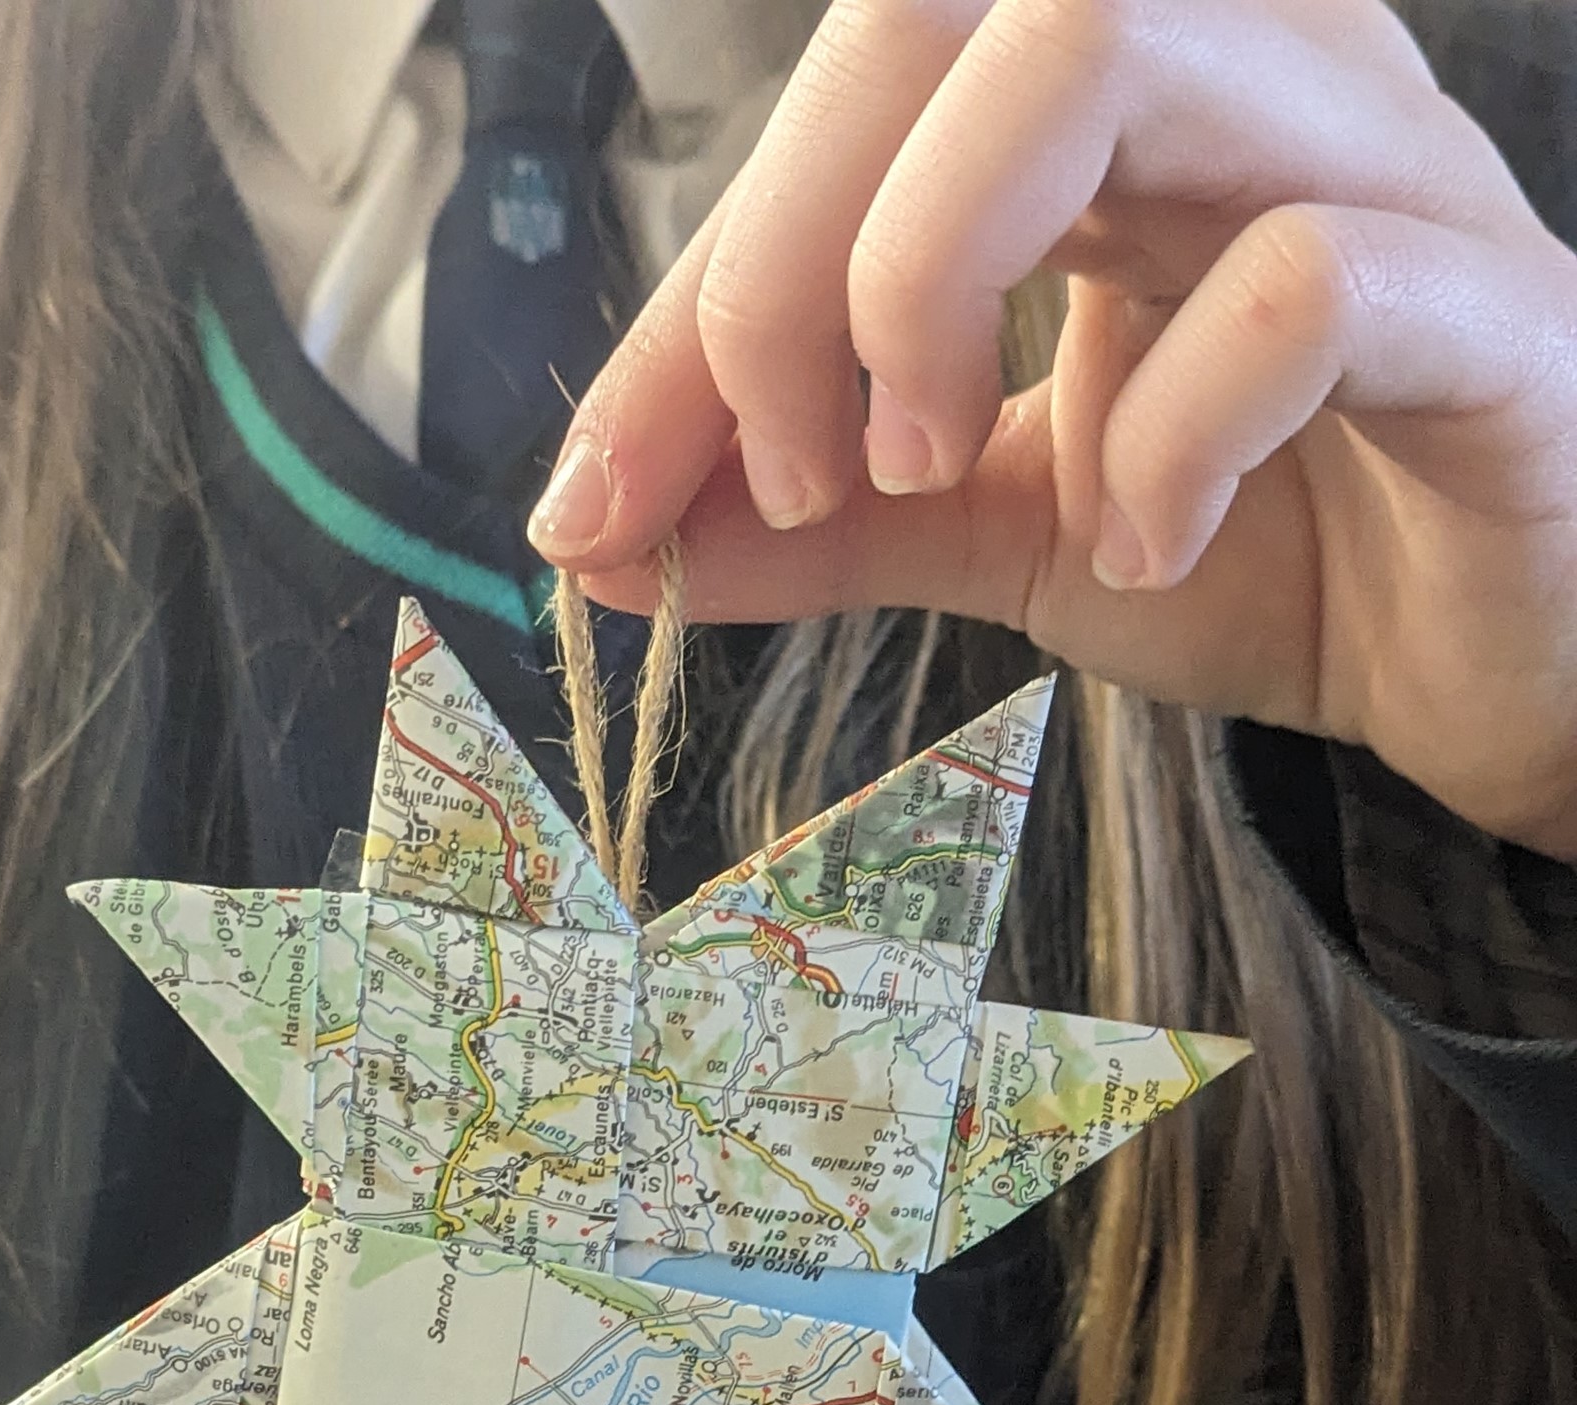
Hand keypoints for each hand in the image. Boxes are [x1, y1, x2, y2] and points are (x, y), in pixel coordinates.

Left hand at [528, 0, 1576, 861]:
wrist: (1500, 661)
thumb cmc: (1275, 550)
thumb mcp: (1001, 531)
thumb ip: (820, 521)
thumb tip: (610, 535)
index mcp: (1101, 118)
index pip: (840, 123)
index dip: (681, 311)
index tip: (595, 498)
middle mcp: (1233, 82)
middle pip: (948, 9)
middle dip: (787, 253)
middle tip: (778, 465)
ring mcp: (1372, 168)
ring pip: (1111, 45)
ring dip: (936, 276)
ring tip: (923, 471)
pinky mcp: (1484, 309)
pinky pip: (1310, 278)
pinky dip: (1173, 428)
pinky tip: (1145, 546)